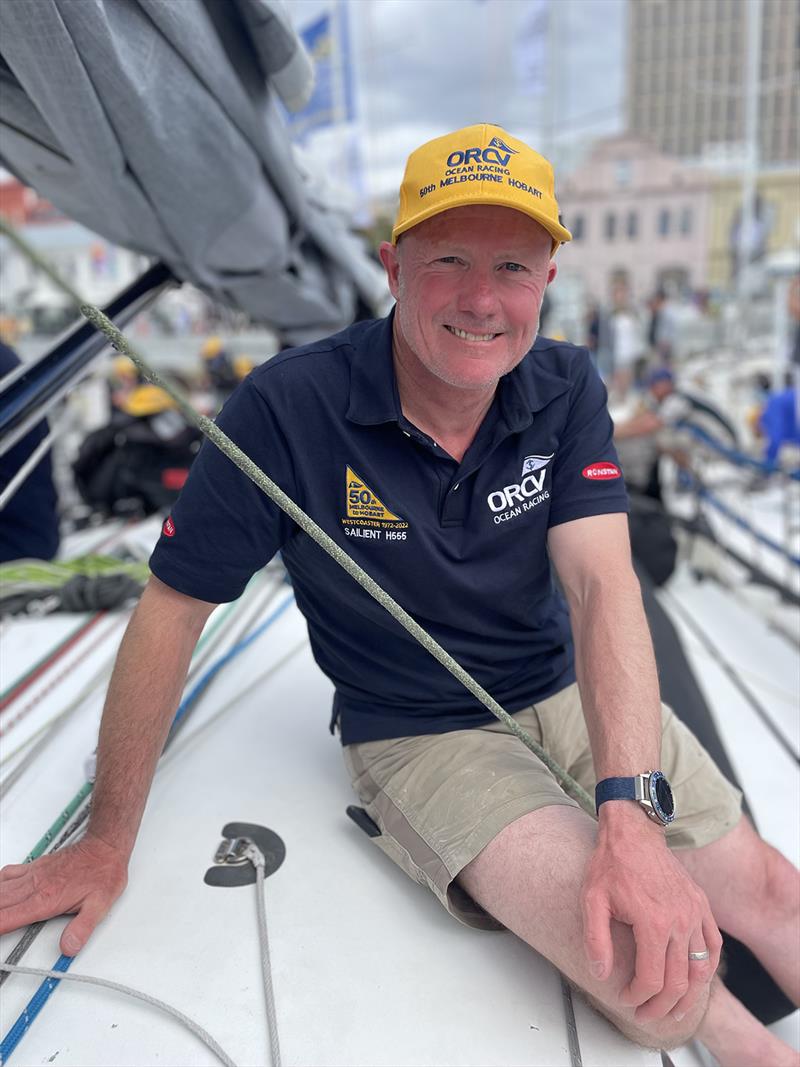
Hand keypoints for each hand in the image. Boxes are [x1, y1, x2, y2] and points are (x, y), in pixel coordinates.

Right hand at [0, 835, 127, 955]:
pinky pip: (7, 874)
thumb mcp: (100, 905)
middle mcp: (35, 886)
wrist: (105, 846)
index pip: (8, 918)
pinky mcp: (35, 867)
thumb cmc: (103, 872)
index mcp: (46, 899)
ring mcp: (33, 875)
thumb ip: (82, 928)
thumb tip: (69, 948)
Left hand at [582, 805, 721, 1022]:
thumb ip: (596, 940)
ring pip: (700, 971)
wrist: (633, 833)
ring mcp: (695, 913)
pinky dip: (707, 968)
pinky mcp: (701, 905)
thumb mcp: (592, 900)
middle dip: (660, 1006)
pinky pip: (713, 946)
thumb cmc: (611, 864)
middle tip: (645, 1014)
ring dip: (688, 997)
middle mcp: (680, 921)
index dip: (637, 997)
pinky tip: (695, 979)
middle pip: (678, 982)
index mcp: (653, 922)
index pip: (651, 979)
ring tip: (674, 1010)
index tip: (625, 999)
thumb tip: (601, 974)